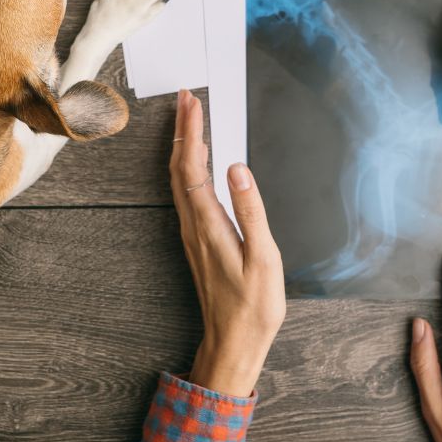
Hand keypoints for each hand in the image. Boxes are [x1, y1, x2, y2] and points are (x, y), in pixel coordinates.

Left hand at [169, 90, 285, 397]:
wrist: (232, 341)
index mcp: (208, 224)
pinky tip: (195, 162)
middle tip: (186, 99)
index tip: (191, 103)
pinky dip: (186, 167)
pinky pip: (184, 193)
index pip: (193, 166)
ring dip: (182, 146)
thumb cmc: (253, 305)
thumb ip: (250, 211)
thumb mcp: (263, 258)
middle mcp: (193, 224)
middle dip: (182, 130)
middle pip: (179, 167)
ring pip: (178, 179)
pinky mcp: (196, 239)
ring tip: (189, 121)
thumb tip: (237, 169)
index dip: (191, 132)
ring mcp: (191, 232)